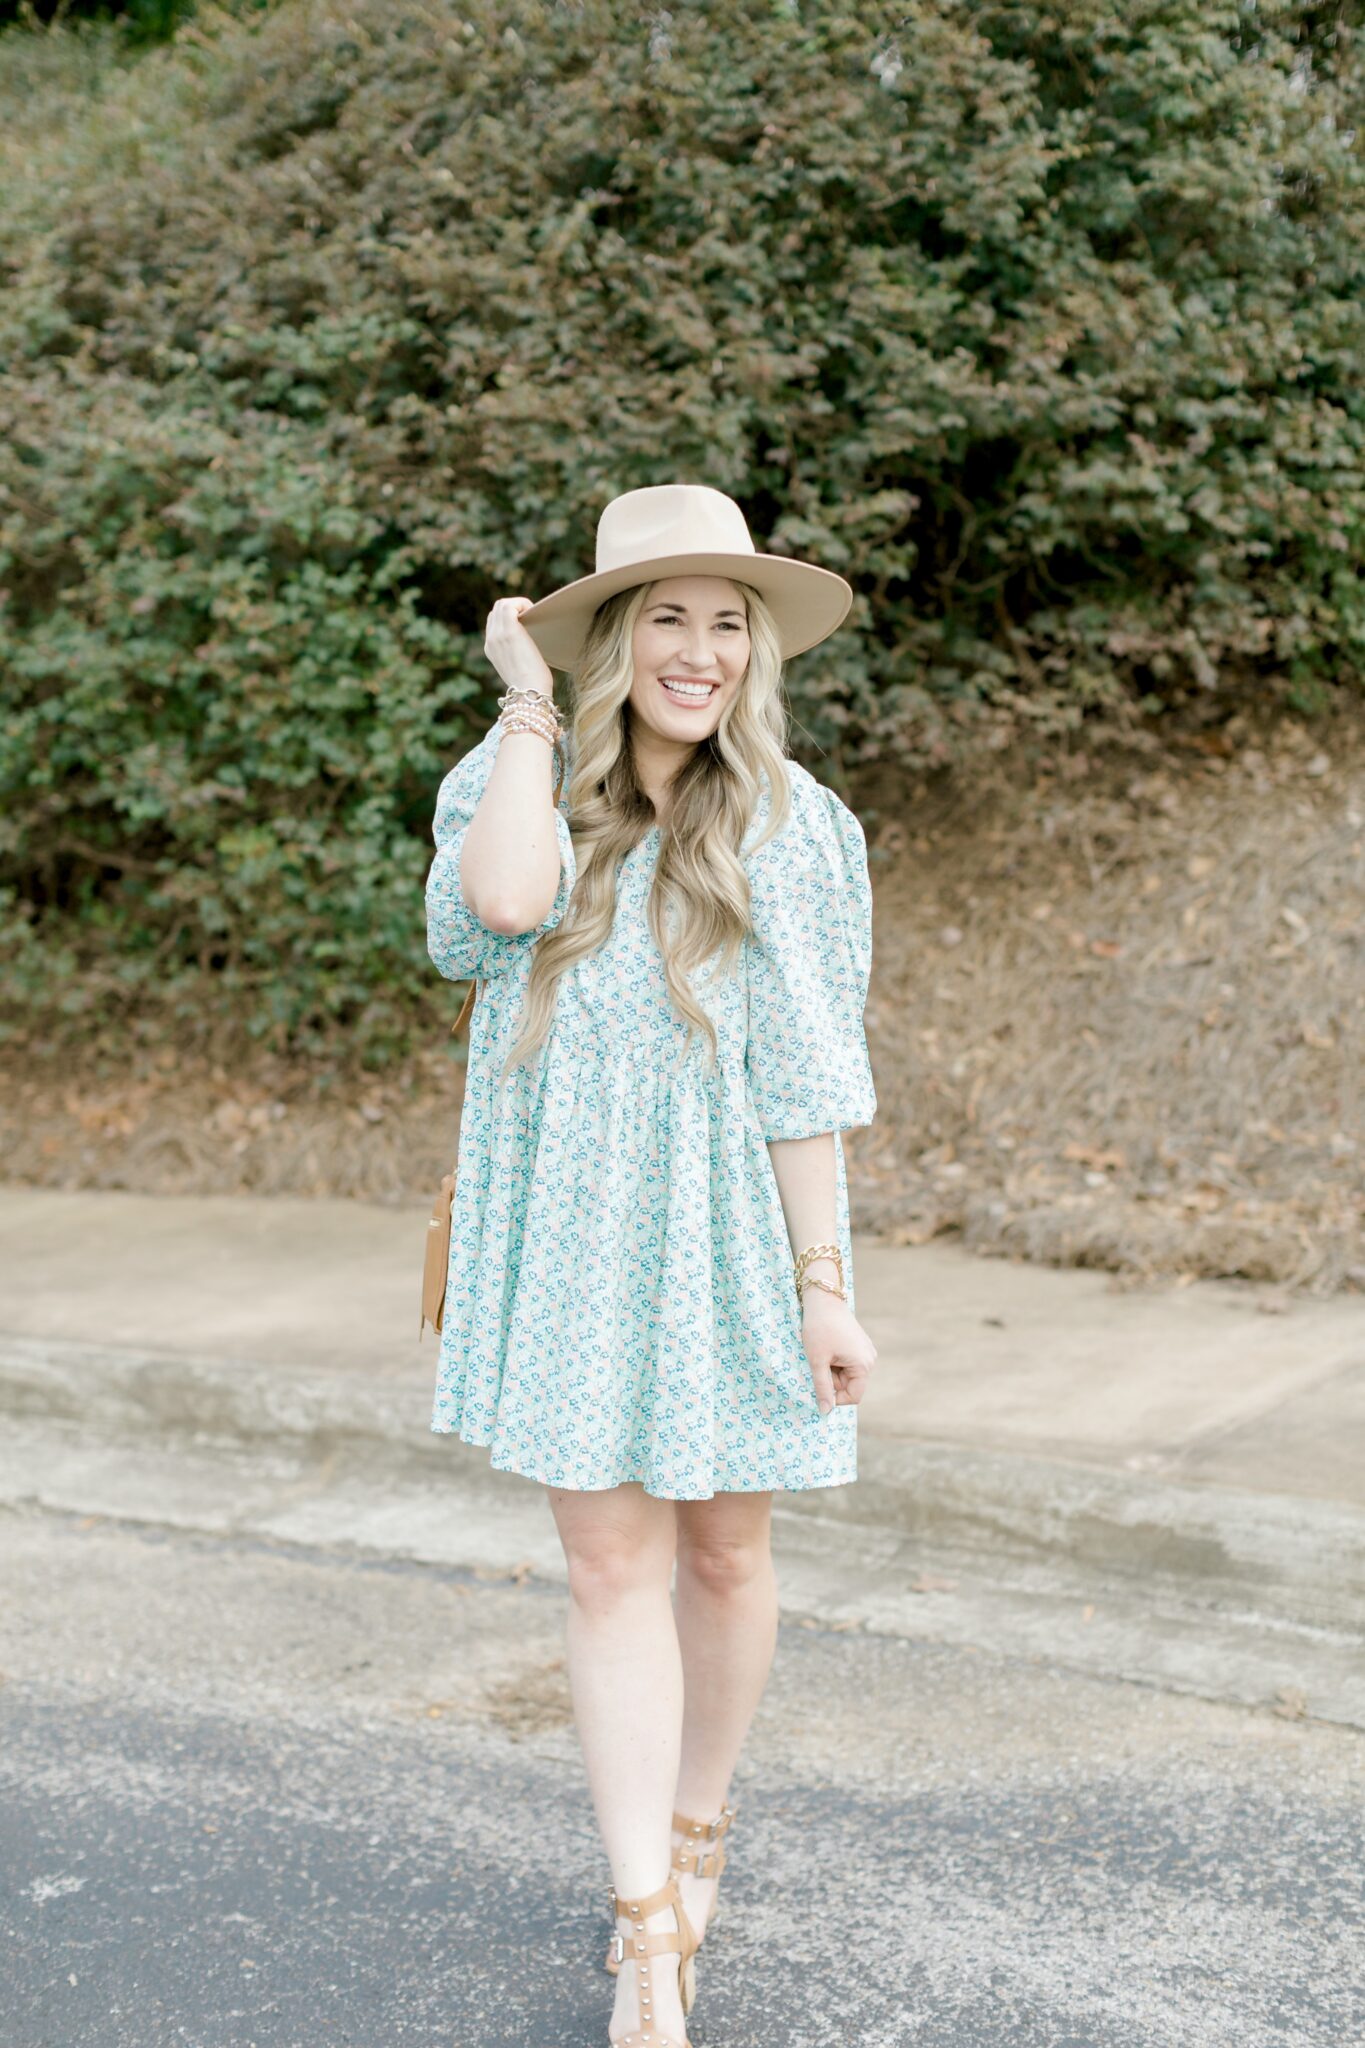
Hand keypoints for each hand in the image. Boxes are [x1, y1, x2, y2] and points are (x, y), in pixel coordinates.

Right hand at [485, 596, 556, 698]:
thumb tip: (528, 647)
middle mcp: (491, 640)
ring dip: (518, 604)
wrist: (529, 693)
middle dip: (513, 608)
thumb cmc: (531, 686)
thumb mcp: (519, 668)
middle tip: (530, 617)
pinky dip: (522, 603)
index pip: (494, 622)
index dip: (510, 617)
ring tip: (530, 614)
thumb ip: (518, 655)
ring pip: (501, 604)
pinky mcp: (509, 631)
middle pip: (496, 610)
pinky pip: (510, 605)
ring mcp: (498, 635)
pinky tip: (532, 612)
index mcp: (491, 649)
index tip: (526, 623)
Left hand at [801, 1288, 876, 1415]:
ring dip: (832, 1370)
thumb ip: (822, 1387)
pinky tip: (827, 1347)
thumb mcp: (817, 1361)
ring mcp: (865, 1351)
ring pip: (847, 1374)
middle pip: (850, 1385)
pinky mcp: (859, 1344)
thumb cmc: (819, 1329)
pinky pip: (847, 1363)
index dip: (835, 1397)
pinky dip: (835, 1361)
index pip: (853, 1396)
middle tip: (818, 1362)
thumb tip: (825, 1411)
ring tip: (822, 1353)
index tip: (818, 1385)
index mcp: (863, 1364)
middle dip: (832, 1380)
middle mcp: (869, 1359)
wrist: (823, 1299)